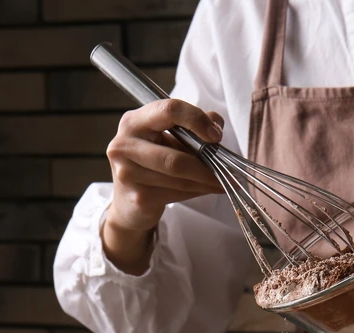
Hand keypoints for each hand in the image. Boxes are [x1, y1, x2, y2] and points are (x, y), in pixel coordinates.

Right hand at [102, 99, 225, 273]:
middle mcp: (124, 145)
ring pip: (179, 179)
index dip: (197, 120)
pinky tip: (208, 189)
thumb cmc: (152, 163)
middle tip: (229, 171)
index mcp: (134, 121)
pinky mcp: (139, 197)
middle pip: (175, 158)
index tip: (216, 136)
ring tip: (223, 182)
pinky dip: (198, 192)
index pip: (169, 110)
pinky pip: (177, 194)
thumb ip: (192, 126)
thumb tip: (216, 124)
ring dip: (206, 182)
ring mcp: (128, 173)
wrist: (128, 201)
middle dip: (207, 167)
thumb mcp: (169, 138)